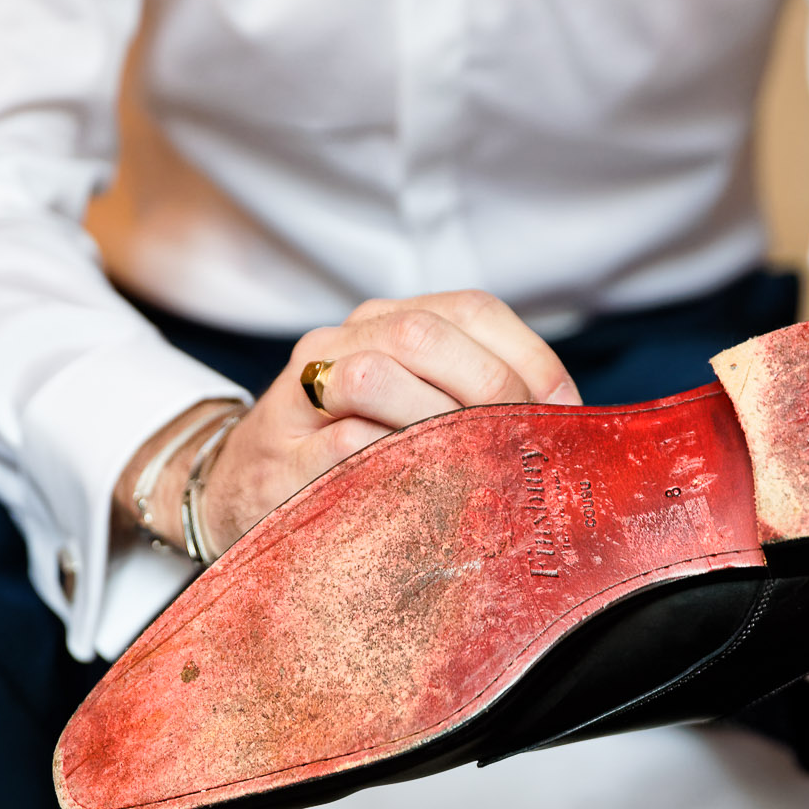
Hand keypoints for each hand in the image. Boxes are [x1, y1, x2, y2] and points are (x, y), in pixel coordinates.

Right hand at [192, 290, 580, 554]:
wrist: (238, 498)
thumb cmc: (351, 463)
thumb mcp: (416, 418)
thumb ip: (479, 408)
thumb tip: (571, 430)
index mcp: (387, 322)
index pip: (472, 310)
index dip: (531, 358)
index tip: (567, 414)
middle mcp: (342, 341)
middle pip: (426, 335)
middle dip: (491, 391)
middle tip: (523, 447)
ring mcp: (303, 395)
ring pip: (377, 373)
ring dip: (439, 424)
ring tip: (476, 468)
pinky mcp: (279, 455)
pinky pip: (343, 448)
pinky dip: (394, 469)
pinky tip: (428, 498)